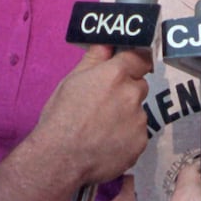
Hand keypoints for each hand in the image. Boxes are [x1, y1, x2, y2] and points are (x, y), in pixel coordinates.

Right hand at [31, 44, 151, 185]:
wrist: (60, 158)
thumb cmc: (60, 117)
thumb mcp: (71, 81)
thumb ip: (94, 59)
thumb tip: (106, 42)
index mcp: (116, 75)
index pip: (141, 58)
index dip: (135, 63)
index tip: (130, 67)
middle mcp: (132, 94)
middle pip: (139, 86)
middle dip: (126, 92)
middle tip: (104, 105)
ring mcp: (139, 120)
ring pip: (138, 112)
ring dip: (126, 117)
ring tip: (102, 129)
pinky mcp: (140, 143)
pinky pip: (137, 135)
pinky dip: (126, 138)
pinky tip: (107, 144)